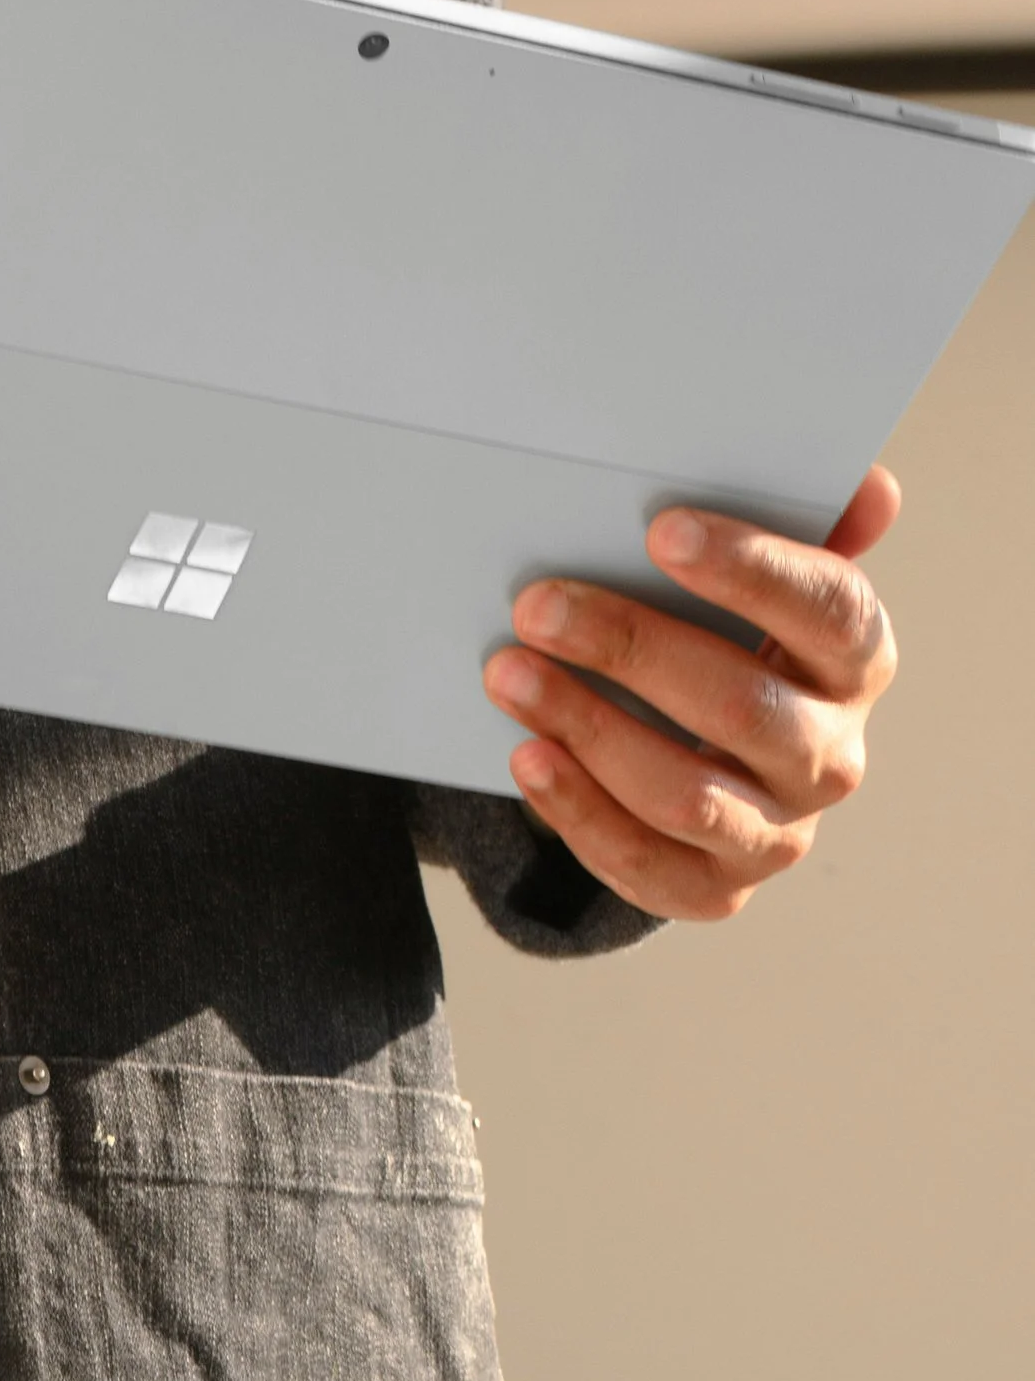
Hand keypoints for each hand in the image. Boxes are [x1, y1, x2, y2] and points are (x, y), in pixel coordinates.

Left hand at [480, 469, 899, 921]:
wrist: (709, 766)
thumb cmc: (733, 650)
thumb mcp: (763, 585)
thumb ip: (810, 527)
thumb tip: (871, 490)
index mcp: (858, 664)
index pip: (830, 611)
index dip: (751, 570)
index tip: (661, 530)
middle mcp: (831, 757)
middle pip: (737, 705)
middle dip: (629, 649)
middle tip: (538, 606)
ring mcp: (777, 835)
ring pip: (684, 794)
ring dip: (588, 729)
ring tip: (510, 676)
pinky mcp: (713, 891)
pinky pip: (641, 860)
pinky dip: (577, 809)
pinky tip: (529, 756)